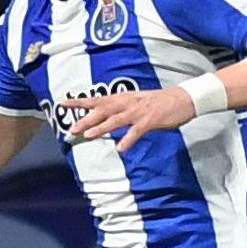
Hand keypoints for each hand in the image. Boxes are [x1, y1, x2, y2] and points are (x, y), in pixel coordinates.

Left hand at [56, 82, 194, 151]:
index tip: (63, 103)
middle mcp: (128, 103)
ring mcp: (139, 111)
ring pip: (116, 120)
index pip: (97, 99)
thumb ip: (121, 110)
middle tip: (72, 129)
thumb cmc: (160, 102)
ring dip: (102, 128)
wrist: (184, 98)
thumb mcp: (137, 102)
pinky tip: (121, 149)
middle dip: (86, 119)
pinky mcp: (150, 120)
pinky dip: (128, 140)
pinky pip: (137, 131)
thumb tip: (106, 119)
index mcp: (124, 98)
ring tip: (89, 136)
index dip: (80, 102)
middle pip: (103, 110)